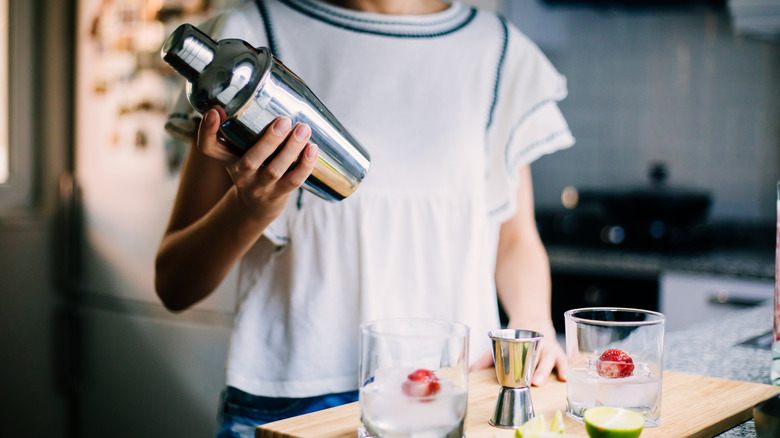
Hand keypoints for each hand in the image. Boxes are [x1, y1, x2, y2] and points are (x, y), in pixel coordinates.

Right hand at [197, 108, 317, 218]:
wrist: (258, 205)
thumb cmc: (252, 165)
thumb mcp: (239, 149)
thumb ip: (245, 124)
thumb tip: (269, 85)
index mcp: (226, 159)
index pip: (208, 147)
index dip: (207, 130)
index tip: (215, 111)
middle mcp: (240, 174)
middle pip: (249, 160)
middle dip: (268, 141)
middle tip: (283, 120)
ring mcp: (260, 186)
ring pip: (275, 171)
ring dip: (291, 150)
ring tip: (304, 129)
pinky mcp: (279, 194)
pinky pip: (294, 181)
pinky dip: (305, 165)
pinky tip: (313, 148)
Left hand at [469, 322, 566, 385]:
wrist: (533, 321)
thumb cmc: (516, 339)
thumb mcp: (502, 343)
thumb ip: (488, 357)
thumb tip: (470, 370)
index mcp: (522, 342)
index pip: (521, 352)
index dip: (519, 363)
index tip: (515, 373)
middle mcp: (536, 344)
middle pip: (535, 357)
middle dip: (534, 369)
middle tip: (532, 381)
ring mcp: (549, 348)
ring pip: (550, 358)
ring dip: (546, 370)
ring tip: (541, 382)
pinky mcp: (559, 354)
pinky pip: (564, 360)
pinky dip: (565, 367)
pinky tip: (565, 377)